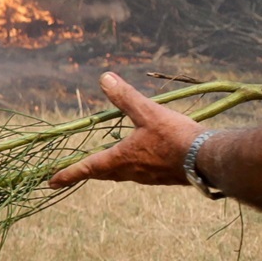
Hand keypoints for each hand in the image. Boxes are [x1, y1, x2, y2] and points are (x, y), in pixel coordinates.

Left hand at [47, 72, 200, 188]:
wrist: (211, 159)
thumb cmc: (176, 136)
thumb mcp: (148, 112)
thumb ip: (125, 97)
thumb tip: (104, 78)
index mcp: (121, 160)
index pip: (87, 168)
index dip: (67, 174)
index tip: (50, 182)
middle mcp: (131, 173)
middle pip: (103, 173)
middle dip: (87, 172)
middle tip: (71, 175)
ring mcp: (149, 177)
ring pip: (122, 174)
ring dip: (109, 170)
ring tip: (103, 166)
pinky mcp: (165, 177)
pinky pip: (140, 174)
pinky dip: (131, 168)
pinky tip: (140, 161)